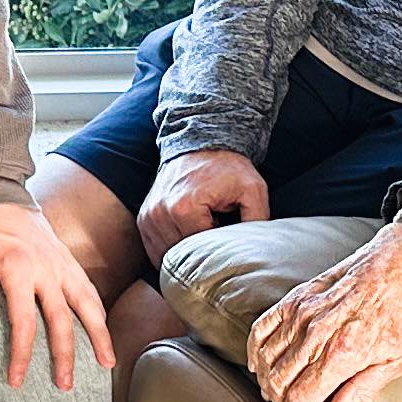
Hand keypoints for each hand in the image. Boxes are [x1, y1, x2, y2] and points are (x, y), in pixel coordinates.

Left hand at [0, 201, 115, 391]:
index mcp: (18, 267)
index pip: (24, 322)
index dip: (21, 355)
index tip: (17, 379)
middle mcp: (46, 267)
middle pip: (62, 320)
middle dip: (64, 356)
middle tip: (65, 385)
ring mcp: (60, 261)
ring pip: (88, 302)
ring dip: (98, 334)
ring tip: (107, 362)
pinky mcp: (64, 256)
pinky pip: (88, 287)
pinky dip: (98, 309)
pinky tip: (101, 327)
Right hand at [135, 148, 270, 264]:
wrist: (200, 144)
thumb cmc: (227, 169)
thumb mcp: (253, 190)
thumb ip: (257, 220)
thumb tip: (255, 251)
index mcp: (184, 209)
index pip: (199, 252)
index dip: (217, 251)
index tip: (227, 238)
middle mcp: (160, 213)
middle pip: (181, 256)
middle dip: (200, 254)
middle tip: (216, 239)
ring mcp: (148, 217)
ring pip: (166, 257)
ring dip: (183, 254)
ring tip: (201, 236)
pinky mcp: (144, 219)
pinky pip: (155, 249)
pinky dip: (170, 250)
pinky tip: (186, 240)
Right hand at [250, 220, 401, 401]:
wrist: (399, 266)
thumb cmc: (401, 314)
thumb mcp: (396, 361)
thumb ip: (363, 391)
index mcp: (342, 355)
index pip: (299, 396)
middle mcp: (316, 335)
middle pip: (279, 380)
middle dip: (278, 401)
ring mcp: (302, 314)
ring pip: (267, 357)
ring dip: (265, 379)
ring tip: (273, 390)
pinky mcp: (296, 298)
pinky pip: (262, 327)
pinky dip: (254, 348)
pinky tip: (258, 362)